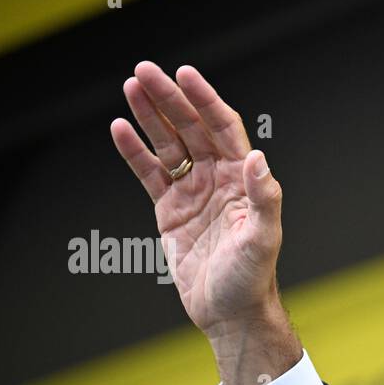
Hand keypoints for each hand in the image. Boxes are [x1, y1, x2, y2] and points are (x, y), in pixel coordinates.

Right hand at [110, 61, 283, 336]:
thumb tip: (258, 157)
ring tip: (131, 87)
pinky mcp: (171, 211)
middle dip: (169, 99)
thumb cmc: (252, 279)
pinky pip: (150, 173)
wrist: (229, 313)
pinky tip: (119, 128)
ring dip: (150, 116)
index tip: (185, 75)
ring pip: (168, 145)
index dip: (205, 100)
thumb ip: (264, 198)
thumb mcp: (263, 239)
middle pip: (191, 128)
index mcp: (243, 180)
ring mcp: (193, 193)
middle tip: (144, 71)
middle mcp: (218, 180)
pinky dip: (134, 152)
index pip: (223, 127)